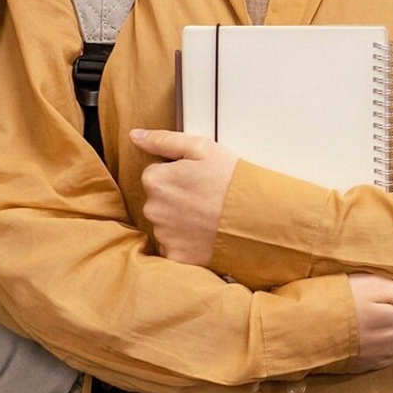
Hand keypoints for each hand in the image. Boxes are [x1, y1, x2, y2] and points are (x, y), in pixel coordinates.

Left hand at [132, 129, 240, 266]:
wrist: (256, 217)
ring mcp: (164, 234)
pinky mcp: (175, 256)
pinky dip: (186, 243)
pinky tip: (204, 234)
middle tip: (205, 198)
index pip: (155, 176)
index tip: (197, 180)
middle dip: (176, 199)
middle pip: (158, 201)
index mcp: (156, 180)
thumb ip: (163, 140)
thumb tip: (135, 136)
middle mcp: (153, 208)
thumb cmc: (231, 180)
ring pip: (166, 225)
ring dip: (181, 221)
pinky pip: (174, 248)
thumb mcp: (201, 148)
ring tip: (207, 216)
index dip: (178, 176)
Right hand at [324, 274, 392, 373]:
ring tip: (364, 314)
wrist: (309, 328)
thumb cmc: (345, 299)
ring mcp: (382, 357)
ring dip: (386, 327)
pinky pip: (379, 350)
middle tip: (376, 299)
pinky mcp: (366, 365)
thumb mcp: (381, 287)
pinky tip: (358, 331)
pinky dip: (373, 341)